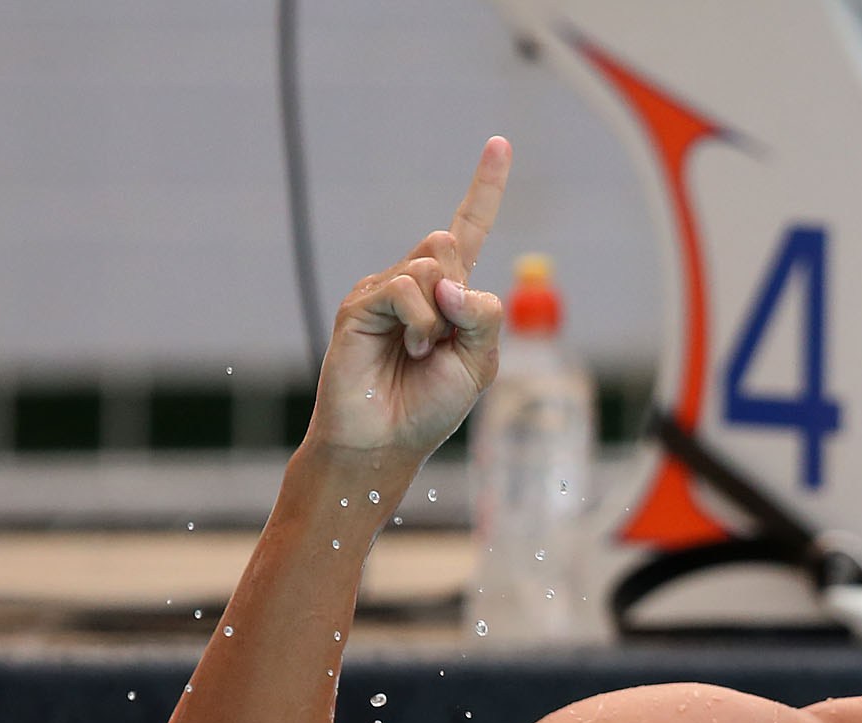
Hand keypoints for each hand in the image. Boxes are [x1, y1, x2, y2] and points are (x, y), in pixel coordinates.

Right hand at [306, 136, 510, 464]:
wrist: (386, 439)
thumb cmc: (431, 405)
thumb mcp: (479, 362)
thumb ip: (483, 317)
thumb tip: (451, 283)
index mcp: (449, 293)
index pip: (468, 228)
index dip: (484, 187)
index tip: (500, 143)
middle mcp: (414, 282)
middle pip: (450, 243)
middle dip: (460, 292)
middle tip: (444, 339)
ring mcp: (384, 289)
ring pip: (431, 265)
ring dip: (439, 318)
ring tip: (421, 354)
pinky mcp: (361, 303)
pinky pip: (406, 290)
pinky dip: (420, 324)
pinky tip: (409, 351)